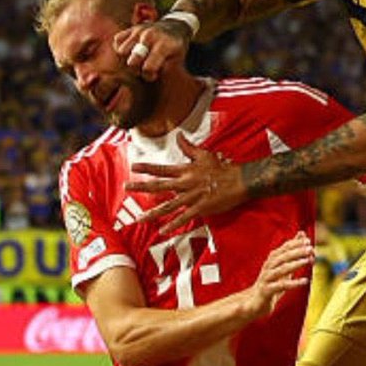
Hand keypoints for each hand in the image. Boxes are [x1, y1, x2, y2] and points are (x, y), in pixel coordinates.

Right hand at [113, 17, 190, 80]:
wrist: (175, 26)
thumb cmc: (176, 47)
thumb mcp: (178, 59)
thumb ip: (165, 69)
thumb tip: (148, 74)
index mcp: (163, 45)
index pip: (148, 68)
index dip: (149, 76)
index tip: (154, 75)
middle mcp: (149, 36)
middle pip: (132, 62)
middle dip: (136, 70)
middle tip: (143, 69)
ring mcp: (138, 31)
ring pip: (121, 52)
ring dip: (126, 60)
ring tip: (137, 61)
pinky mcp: (131, 28)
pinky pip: (117, 41)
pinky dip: (121, 48)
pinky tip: (130, 52)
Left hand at [127, 135, 247, 229]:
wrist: (239, 181)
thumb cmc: (222, 168)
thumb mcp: (204, 154)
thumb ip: (188, 147)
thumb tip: (178, 135)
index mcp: (186, 171)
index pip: (162, 169)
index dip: (147, 167)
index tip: (133, 166)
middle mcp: (185, 184)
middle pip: (159, 186)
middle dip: (141, 187)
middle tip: (126, 188)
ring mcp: (192, 197)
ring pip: (168, 206)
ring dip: (153, 212)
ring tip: (139, 218)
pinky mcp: (201, 209)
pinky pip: (184, 217)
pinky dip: (173, 224)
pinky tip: (162, 230)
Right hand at [244, 232, 314, 318]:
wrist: (255, 302)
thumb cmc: (272, 283)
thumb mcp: (283, 266)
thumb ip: (292, 252)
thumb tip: (302, 233)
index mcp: (272, 260)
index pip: (284, 248)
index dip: (295, 243)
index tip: (307, 240)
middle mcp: (268, 267)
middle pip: (283, 257)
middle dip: (297, 251)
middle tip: (310, 248)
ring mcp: (267, 279)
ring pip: (282, 269)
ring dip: (296, 264)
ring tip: (308, 260)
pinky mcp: (267, 291)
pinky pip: (281, 286)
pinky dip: (294, 283)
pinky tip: (305, 281)